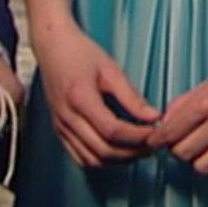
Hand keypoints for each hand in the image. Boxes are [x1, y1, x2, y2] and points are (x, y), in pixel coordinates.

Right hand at [31, 21, 159, 167]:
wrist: (51, 46)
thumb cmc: (80, 52)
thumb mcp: (110, 69)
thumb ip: (132, 96)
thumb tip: (154, 116)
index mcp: (80, 98)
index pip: (112, 130)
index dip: (137, 136)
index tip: (155, 132)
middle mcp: (67, 117)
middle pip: (103, 150)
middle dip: (132, 152)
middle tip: (152, 145)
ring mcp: (61, 126)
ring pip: (92, 159)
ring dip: (118, 160)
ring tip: (138, 150)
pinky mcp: (59, 130)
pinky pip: (79, 157)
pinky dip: (100, 161)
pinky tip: (116, 152)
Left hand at [148, 48, 207, 179]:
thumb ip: (186, 101)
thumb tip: (166, 120)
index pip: (172, 131)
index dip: (157, 139)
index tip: (154, 140)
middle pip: (184, 152)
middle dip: (175, 149)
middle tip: (179, 141)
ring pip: (203, 166)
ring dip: (196, 160)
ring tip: (200, 148)